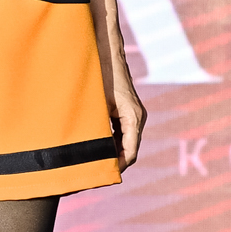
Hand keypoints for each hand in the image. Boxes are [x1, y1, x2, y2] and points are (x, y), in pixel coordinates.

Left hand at [108, 52, 146, 171]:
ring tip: (96, 165)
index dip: (119, 166)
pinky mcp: (127, 112)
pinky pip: (122, 132)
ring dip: (113, 153)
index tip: (105, 175)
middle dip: (115, 162)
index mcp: (133, 118)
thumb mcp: (97, 106)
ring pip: (125, 142)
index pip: (130, 152)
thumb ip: (98, 130)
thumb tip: (93, 153)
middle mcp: (137, 118)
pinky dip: (112, 142)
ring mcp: (133, 115)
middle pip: (129, 149)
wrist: (107, 55)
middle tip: (97, 174)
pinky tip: (97, 148)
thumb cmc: (101, 77)